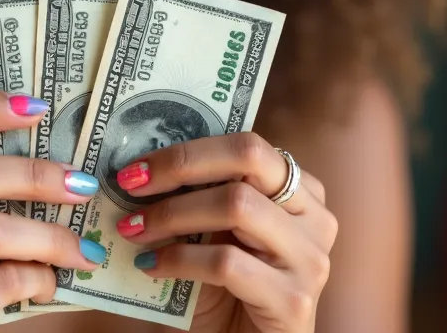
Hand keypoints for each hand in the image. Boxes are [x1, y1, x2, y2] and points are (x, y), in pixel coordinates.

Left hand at [114, 133, 337, 332]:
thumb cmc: (226, 290)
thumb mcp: (214, 232)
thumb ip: (199, 196)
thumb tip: (142, 164)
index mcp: (298, 189)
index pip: (246, 144)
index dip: (187, 149)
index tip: (137, 164)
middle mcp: (314, 216)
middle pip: (248, 158)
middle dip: (181, 165)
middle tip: (131, 183)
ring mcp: (310, 258)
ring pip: (236, 205)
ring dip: (172, 214)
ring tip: (133, 228)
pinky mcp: (294, 302)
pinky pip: (226, 262)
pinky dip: (178, 259)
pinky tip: (149, 266)